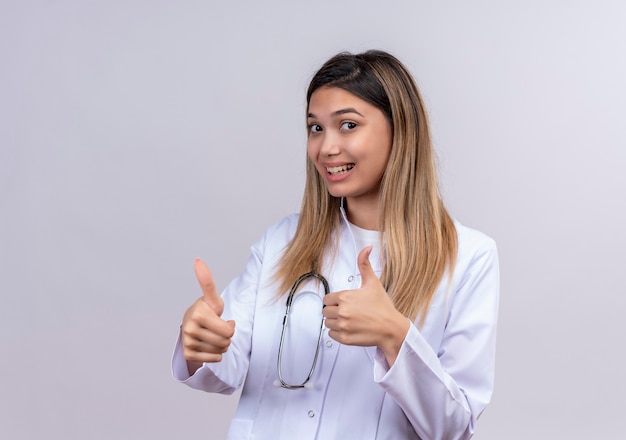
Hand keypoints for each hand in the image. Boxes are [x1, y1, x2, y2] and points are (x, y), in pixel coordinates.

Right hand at [181, 259, 235, 372]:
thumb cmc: (206, 310)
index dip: (230, 326)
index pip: (229, 331)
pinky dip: (215, 354)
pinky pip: (214, 359)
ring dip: (222, 345)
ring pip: (221, 351)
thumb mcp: (212, 297)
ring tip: (213, 335)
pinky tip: (208, 344)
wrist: (191, 324)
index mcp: (198, 314)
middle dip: (227, 336)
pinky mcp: (188, 354)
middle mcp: (190, 329)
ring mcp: (187, 342)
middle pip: (226, 342)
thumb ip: (207, 281)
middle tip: (218, 328)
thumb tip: (197, 260)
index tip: (219, 317)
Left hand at [323, 247, 409, 365]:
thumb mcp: (373, 283)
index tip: (343, 303)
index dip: (334, 300)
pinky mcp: (344, 338)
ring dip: (335, 322)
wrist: (392, 328)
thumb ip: (364, 264)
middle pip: (325, 311)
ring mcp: (343, 326)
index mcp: (345, 297)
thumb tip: (366, 249)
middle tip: (347, 312)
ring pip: (327, 323)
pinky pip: (331, 335)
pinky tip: (349, 328)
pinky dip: (338, 333)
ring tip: (349, 320)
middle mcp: (342, 311)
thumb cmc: (383, 307)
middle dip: (334, 311)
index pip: (327, 299)